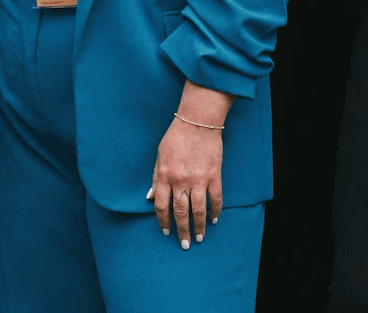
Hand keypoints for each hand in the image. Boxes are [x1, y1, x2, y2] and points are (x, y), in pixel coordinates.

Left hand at [149, 116, 223, 248]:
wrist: (197, 122)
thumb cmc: (175, 137)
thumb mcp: (159, 155)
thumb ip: (156, 177)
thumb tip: (151, 197)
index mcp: (164, 175)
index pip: (162, 205)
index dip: (163, 221)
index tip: (165, 232)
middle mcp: (180, 181)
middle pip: (180, 212)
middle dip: (181, 231)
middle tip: (184, 244)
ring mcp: (199, 180)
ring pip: (198, 210)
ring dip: (199, 227)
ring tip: (199, 238)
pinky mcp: (214, 176)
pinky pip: (216, 199)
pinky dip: (216, 212)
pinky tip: (214, 220)